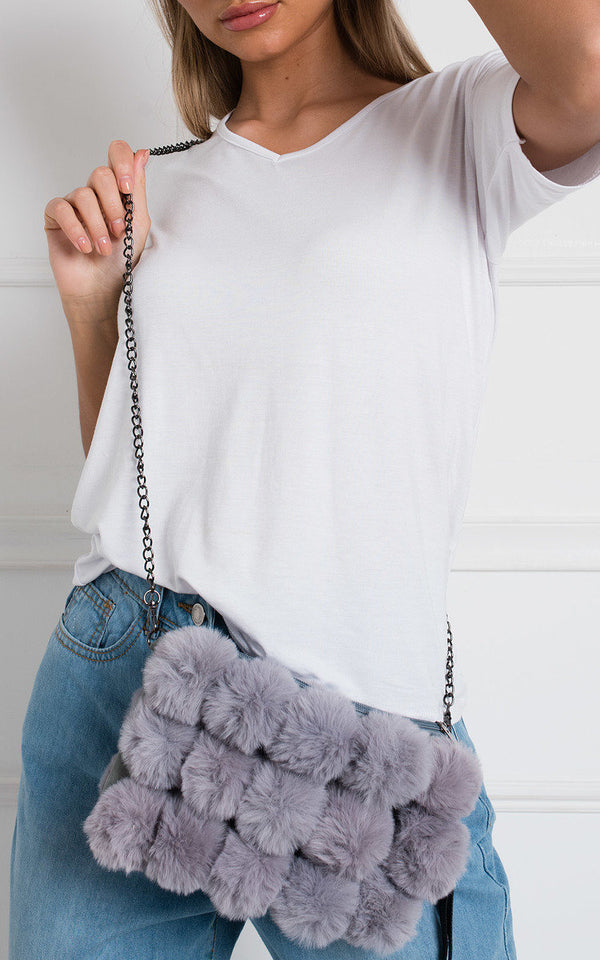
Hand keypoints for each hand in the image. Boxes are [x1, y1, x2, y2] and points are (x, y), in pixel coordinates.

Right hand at [44, 140, 150, 320]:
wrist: (102, 291)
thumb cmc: (121, 261)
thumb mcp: (138, 224)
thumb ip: (138, 189)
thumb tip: (142, 153)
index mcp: (117, 191)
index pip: (117, 154)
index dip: (122, 163)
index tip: (127, 188)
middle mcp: (95, 192)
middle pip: (100, 174)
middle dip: (113, 206)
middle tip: (119, 231)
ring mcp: (74, 203)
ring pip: (83, 194)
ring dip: (97, 225)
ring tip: (103, 249)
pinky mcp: (56, 217)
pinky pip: (62, 208)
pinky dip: (76, 228)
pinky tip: (85, 247)